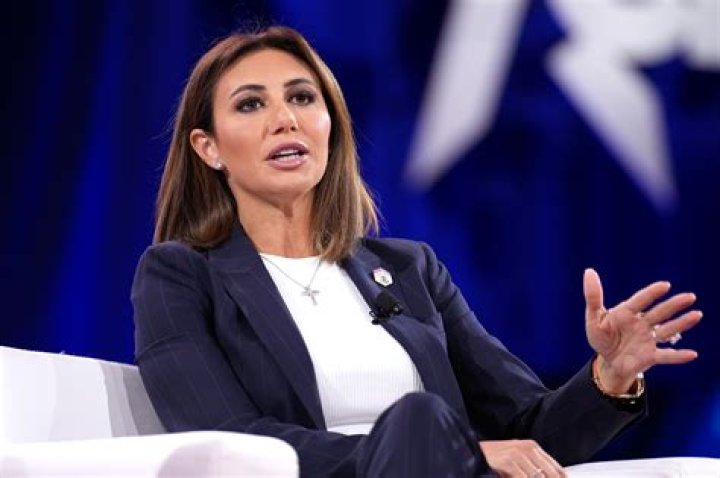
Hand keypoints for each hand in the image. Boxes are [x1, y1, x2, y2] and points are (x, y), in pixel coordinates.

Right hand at [479, 440, 565, 476]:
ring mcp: (518, 454)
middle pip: (550, 475)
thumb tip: (552, 476)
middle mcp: (528, 448)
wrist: (472, 452)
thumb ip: (532, 468)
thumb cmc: (494, 459)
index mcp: (532, 447)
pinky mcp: (509, 462)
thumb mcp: (517, 460)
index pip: (557, 470)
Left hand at [583, 268, 701, 391]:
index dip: (651, 293)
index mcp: (627, 313)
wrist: (608, 361)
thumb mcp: (593, 318)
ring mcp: (648, 339)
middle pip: (659, 312)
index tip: (665, 285)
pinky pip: (666, 356)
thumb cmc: (602, 337)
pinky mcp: (650, 356)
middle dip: (674, 305)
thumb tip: (589, 271)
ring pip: (667, 330)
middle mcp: (641, 324)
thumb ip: (593, 296)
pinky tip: (692, 354)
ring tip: (696, 315)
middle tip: (690, 296)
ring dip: (681, 324)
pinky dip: (678, 355)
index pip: (640, 300)